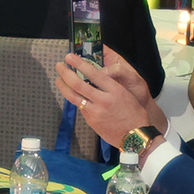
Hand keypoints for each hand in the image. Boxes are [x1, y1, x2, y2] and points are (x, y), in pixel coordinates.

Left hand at [52, 47, 166, 148]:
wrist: (136, 137)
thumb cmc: (134, 114)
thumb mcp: (126, 95)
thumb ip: (110, 87)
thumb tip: (95, 80)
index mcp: (114, 90)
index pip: (93, 73)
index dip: (79, 64)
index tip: (70, 57)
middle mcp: (103, 100)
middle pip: (78, 84)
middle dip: (66, 73)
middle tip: (59, 66)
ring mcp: (95, 111)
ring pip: (73, 96)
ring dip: (63, 86)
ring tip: (58, 79)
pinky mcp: (91, 121)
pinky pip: (80, 107)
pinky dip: (74, 99)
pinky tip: (71, 94)